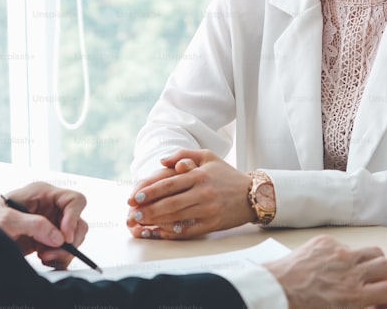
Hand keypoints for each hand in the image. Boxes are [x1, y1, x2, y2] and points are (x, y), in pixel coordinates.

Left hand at [0, 181, 89, 269]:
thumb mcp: (7, 220)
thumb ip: (34, 225)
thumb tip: (60, 238)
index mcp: (43, 193)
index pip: (74, 200)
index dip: (74, 218)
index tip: (65, 238)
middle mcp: (50, 207)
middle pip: (78, 222)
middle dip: (69, 241)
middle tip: (51, 253)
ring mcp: (50, 224)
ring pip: (73, 239)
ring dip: (63, 252)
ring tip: (44, 257)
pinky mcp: (47, 239)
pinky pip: (65, 251)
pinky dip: (59, 259)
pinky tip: (44, 260)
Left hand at [126, 149, 254, 238]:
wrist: (254, 194)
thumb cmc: (226, 174)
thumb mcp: (208, 156)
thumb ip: (183, 155)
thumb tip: (162, 161)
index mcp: (199, 175)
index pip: (169, 184)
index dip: (149, 191)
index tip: (134, 196)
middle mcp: (203, 192)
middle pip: (170, 202)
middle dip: (148, 208)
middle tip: (132, 212)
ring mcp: (208, 209)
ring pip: (177, 217)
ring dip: (156, 221)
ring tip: (140, 223)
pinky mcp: (213, 223)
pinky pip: (189, 229)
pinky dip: (173, 231)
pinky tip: (160, 232)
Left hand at [264, 235, 386, 308]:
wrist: (273, 291)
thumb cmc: (300, 307)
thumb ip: (358, 307)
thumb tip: (369, 305)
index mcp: (354, 295)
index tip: (379, 301)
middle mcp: (350, 271)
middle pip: (385, 266)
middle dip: (382, 277)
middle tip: (371, 284)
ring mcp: (338, 253)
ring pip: (372, 250)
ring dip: (370, 262)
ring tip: (358, 271)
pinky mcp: (324, 242)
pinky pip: (344, 244)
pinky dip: (343, 254)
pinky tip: (331, 264)